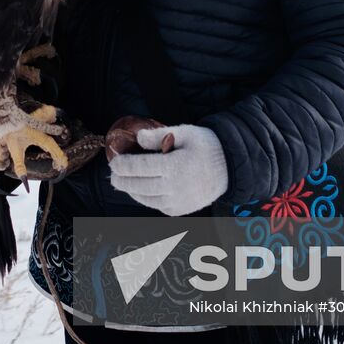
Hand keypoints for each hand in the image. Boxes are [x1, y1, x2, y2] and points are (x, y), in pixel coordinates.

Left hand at [108, 124, 228, 215]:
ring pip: (145, 198)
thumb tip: (137, 137)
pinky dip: (144, 198)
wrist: (230, 168)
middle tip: (113, 174)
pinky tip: (139, 189)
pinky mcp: (179, 210)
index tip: (113, 162)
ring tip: (122, 181)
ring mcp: (177, 202)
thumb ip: (159, 135)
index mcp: (176, 166)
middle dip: (121, 180)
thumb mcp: (185, 132)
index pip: (140, 167)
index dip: (123, 166)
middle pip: (138, 186)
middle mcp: (175, 187)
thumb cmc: (206, 146)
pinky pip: (155, 205)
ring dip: (131, 190)